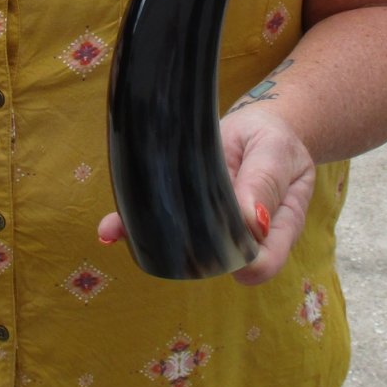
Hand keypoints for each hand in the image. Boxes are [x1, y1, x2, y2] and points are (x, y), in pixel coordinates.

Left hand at [97, 107, 315, 284]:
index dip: (244, 262)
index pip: (264, 261)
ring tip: (117, 229)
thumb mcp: (275, 151)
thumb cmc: (274, 140)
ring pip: (183, 245)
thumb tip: (254, 223)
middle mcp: (242, 235)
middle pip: (217, 260)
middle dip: (187, 255)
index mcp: (276, 228)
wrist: (259, 124)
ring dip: (151, 240)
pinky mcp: (186, 208)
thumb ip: (265, 183)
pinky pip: (162, 222)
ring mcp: (211, 224)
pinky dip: (133, 225)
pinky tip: (110, 230)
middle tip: (161, 238)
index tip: (222, 242)